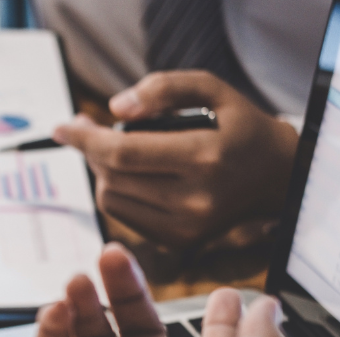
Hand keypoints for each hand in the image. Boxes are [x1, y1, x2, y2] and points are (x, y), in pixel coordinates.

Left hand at [54, 71, 298, 247]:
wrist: (278, 179)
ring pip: (111, 198)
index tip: (61, 127)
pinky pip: (123, 216)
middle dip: (92, 149)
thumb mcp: (214, 90)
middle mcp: (195, 200)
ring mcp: (186, 228)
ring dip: (102, 171)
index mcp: (205, 157)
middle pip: (112, 175)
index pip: (123, 152)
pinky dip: (116, 192)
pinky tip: (132, 175)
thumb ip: (165, 88)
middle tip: (91, 128)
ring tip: (118, 151)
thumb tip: (115, 108)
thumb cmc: (239, 128)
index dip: (86, 138)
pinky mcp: (178, 243)